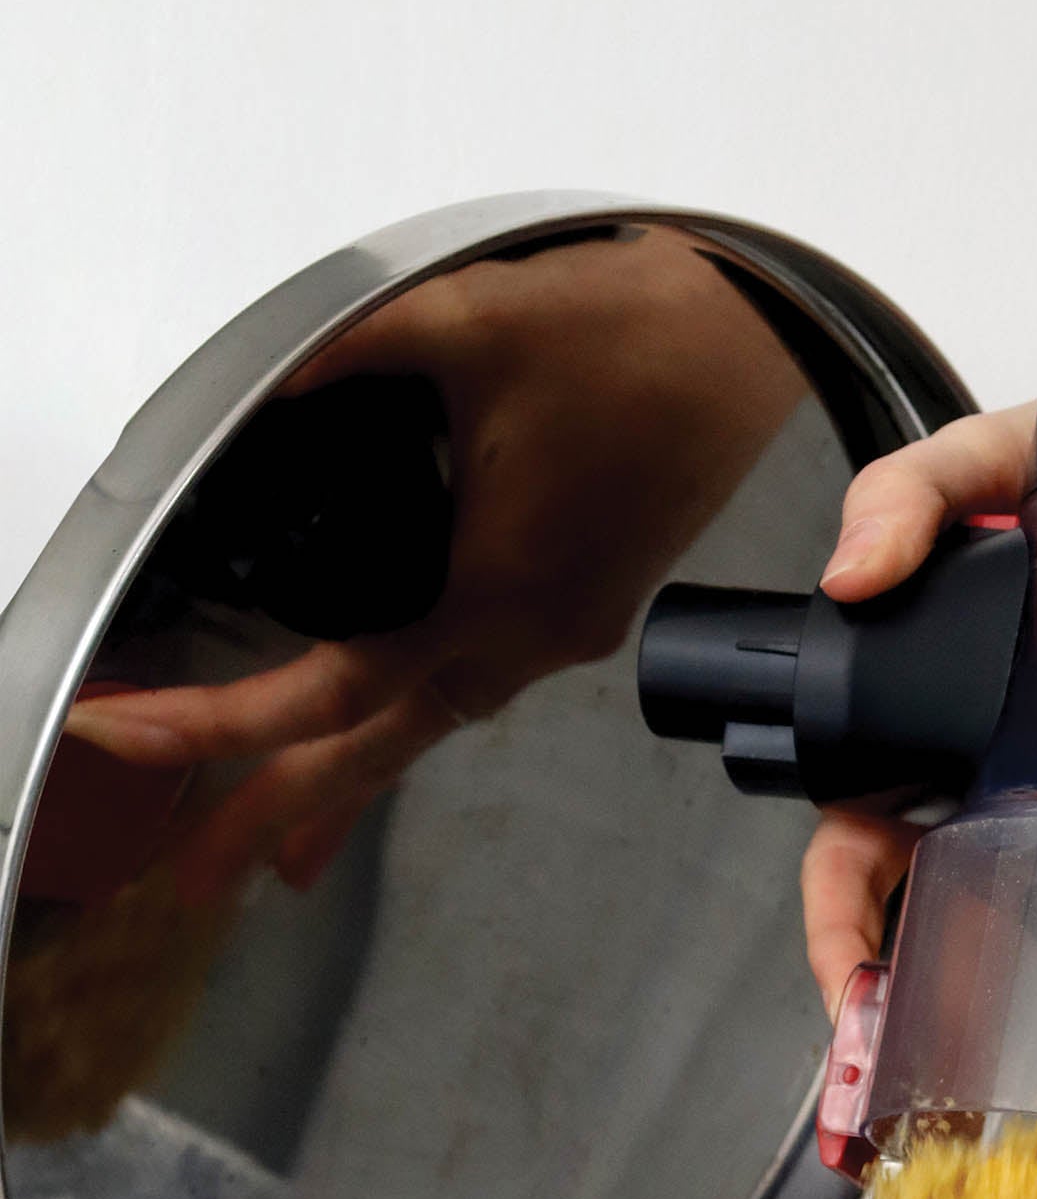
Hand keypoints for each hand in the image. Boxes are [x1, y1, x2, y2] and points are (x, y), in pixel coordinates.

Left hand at [65, 228, 806, 903]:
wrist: (746, 340)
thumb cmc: (633, 336)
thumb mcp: (465, 321)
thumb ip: (345, 351)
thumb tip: (259, 381)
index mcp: (502, 585)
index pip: (339, 686)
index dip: (225, 723)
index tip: (128, 732)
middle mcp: (533, 631)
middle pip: (387, 745)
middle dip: (283, 813)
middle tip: (196, 877)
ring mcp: (562, 629)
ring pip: (431, 728)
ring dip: (346, 781)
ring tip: (275, 842)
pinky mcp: (580, 608)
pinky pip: (474, 690)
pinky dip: (407, 725)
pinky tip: (379, 730)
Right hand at [801, 402, 1036, 1012]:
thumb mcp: (979, 461)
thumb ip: (908, 494)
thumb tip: (852, 572)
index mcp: (916, 711)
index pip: (851, 843)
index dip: (838, 923)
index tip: (848, 987)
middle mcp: (974, 765)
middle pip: (914, 909)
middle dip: (898, 995)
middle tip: (905, 1064)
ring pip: (995, 912)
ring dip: (977, 995)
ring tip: (983, 1063)